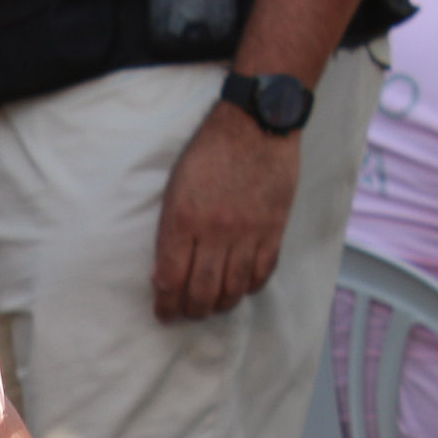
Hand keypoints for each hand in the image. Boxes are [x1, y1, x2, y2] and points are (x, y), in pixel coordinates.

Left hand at [152, 100, 302, 323]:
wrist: (256, 125)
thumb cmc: (209, 153)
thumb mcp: (175, 189)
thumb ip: (169, 232)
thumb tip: (163, 274)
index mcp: (183, 220)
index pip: (170, 279)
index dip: (165, 304)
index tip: (164, 313)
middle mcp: (214, 231)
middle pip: (202, 292)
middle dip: (191, 311)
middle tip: (187, 313)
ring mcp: (247, 232)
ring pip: (233, 288)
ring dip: (220, 304)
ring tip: (212, 305)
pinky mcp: (274, 229)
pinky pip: (262, 272)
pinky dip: (250, 287)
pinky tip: (241, 287)